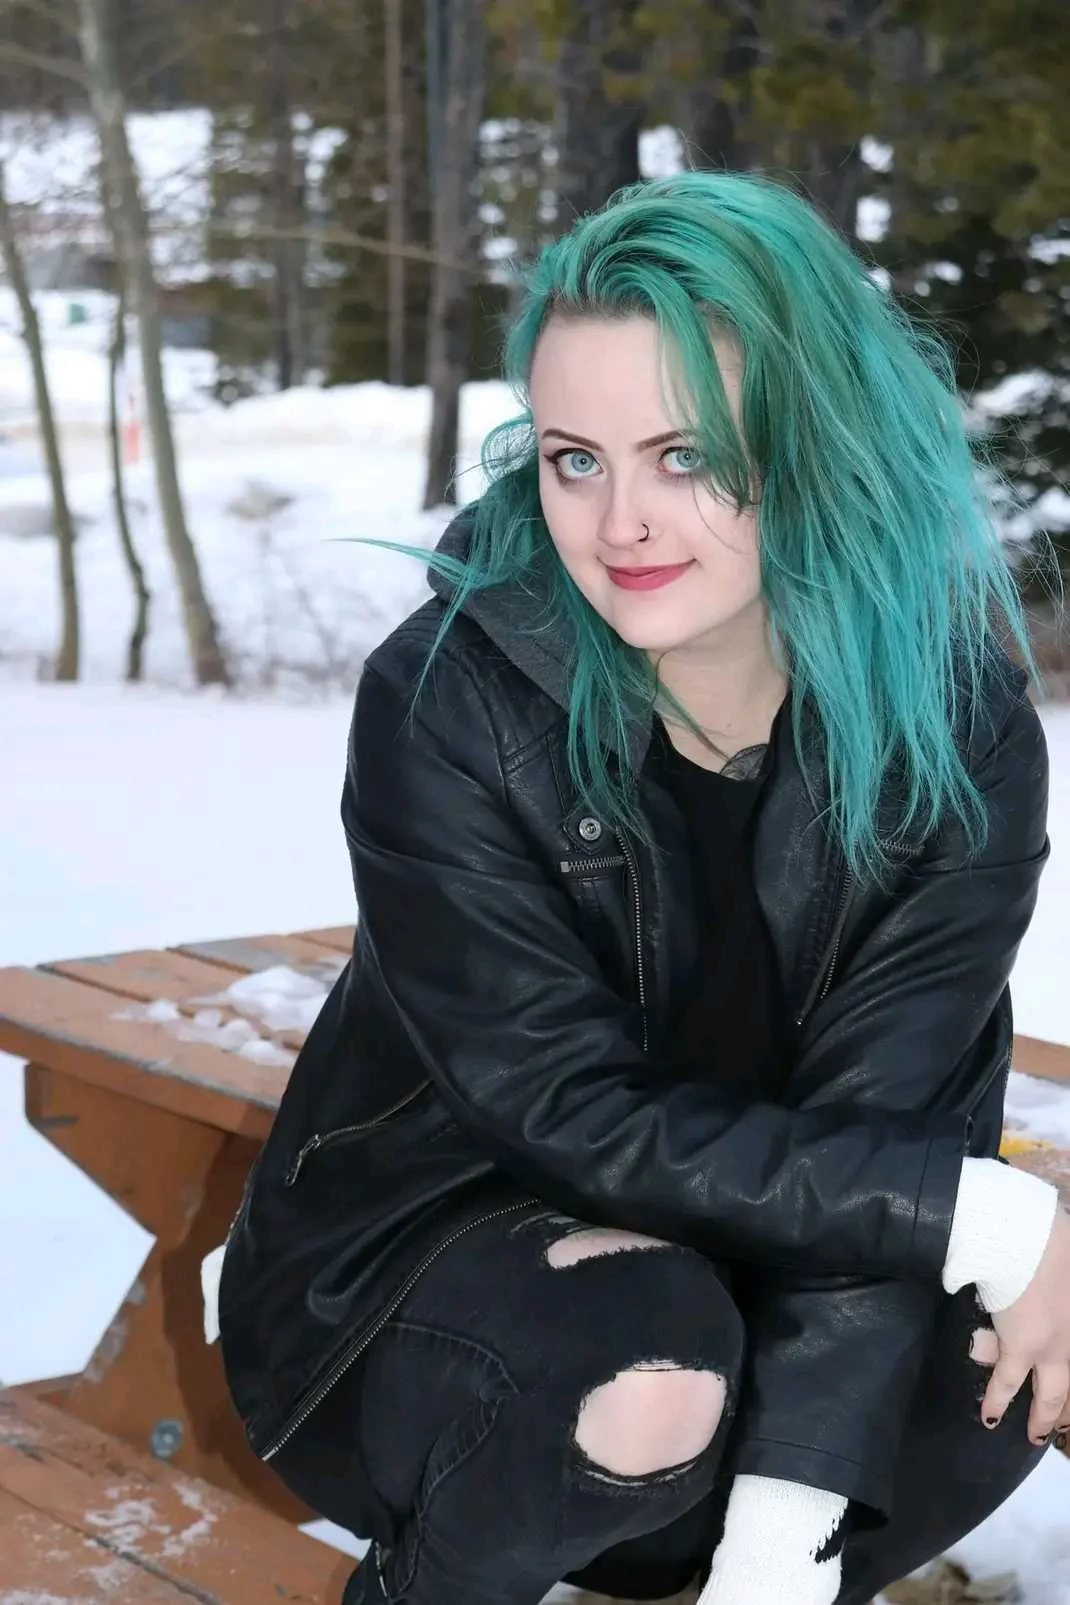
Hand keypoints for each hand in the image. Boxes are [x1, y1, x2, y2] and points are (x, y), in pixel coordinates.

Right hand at [980, 1206, 1069, 1443]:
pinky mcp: (1021, 1349)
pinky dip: (998, 1401)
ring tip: (1038, 1436)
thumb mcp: (1069, 1265)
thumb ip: (1062, 1292)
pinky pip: (1008, 1382)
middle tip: (1065, 1426)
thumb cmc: (1056, 1242)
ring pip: (1052, 1395)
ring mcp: (1054, 1349)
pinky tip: (990, 1417)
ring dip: (1045, 1417)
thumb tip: (1039, 1309)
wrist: (1027, 1240)